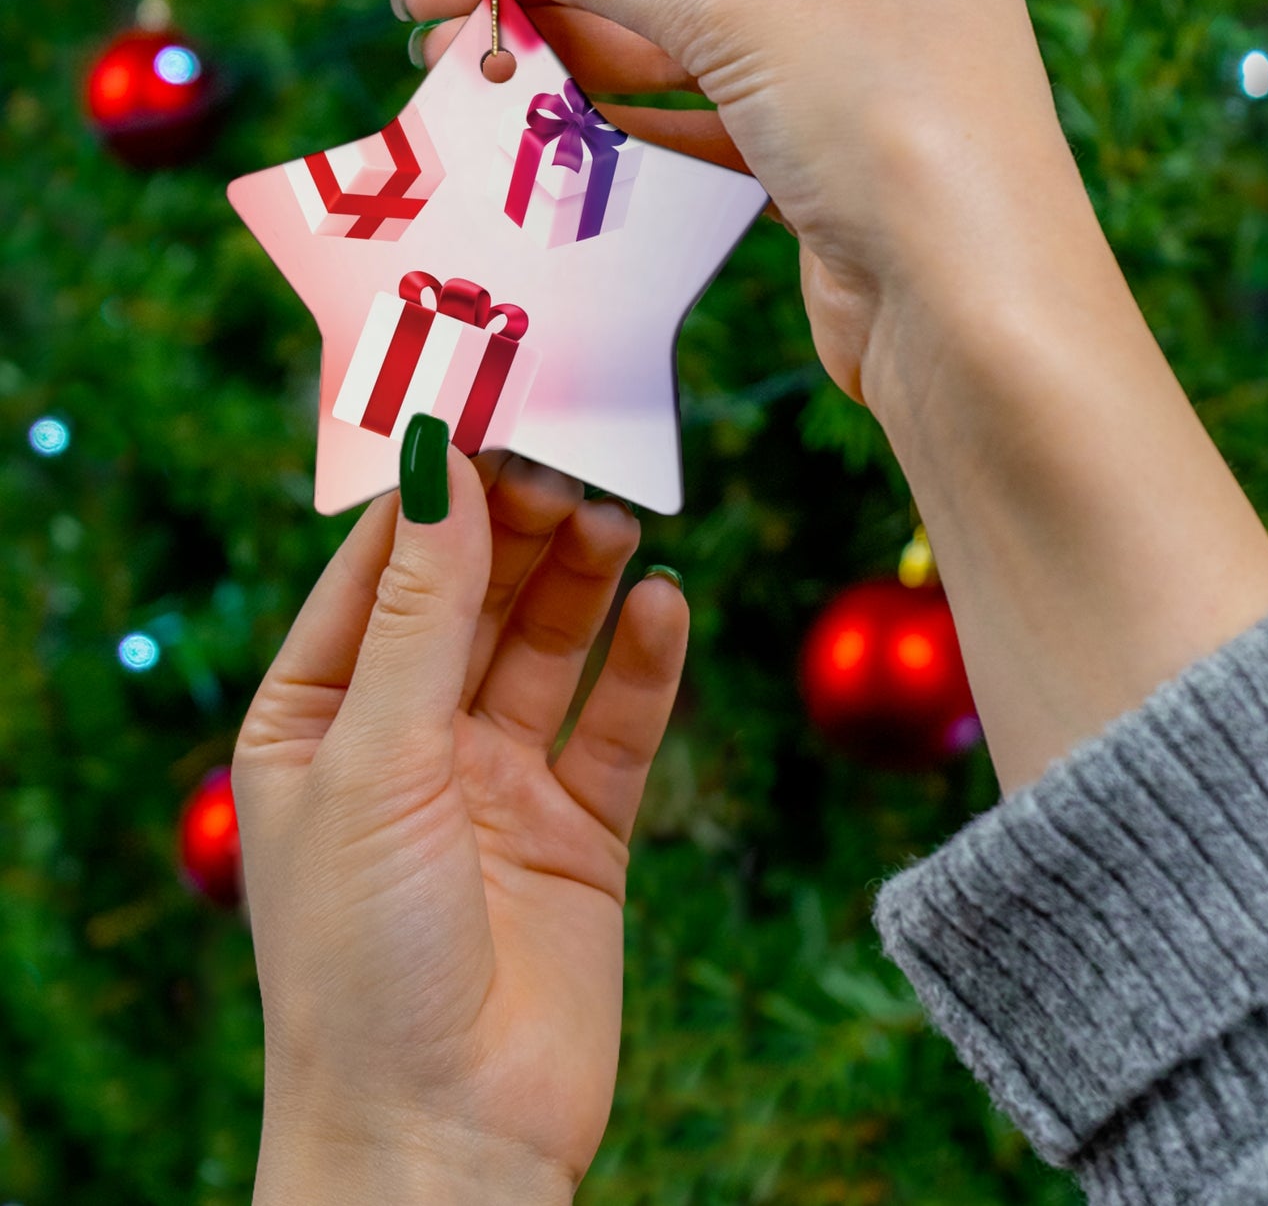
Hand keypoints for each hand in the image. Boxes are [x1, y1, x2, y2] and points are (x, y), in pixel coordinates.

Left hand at [233, 449, 687, 1202]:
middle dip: (518, 530)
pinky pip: (617, 724)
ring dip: (582, 581)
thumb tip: (438, 468)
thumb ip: (418, 614)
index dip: (433, 495)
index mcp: (318, 720)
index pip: (379, 572)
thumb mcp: (374, 761)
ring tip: (618, 519)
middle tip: (572, 466)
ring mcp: (498, 783)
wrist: (445, 1139)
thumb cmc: (362, 959)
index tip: (489, 417)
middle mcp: (408, 741)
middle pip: (473, 598)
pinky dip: (644, 664)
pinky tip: (666, 607)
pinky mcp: (580, 829)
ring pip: (549, 647)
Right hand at [400, 0, 1094, 406]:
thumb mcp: (742, 9)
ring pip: (679, 35)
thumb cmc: (894, 126)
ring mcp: (845, 62)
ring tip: (464, 64)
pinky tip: (542, 116)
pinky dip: (622, 114)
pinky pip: (700, 112)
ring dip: (571, 48)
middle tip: (429, 2)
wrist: (970, 317)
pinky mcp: (819, 152)